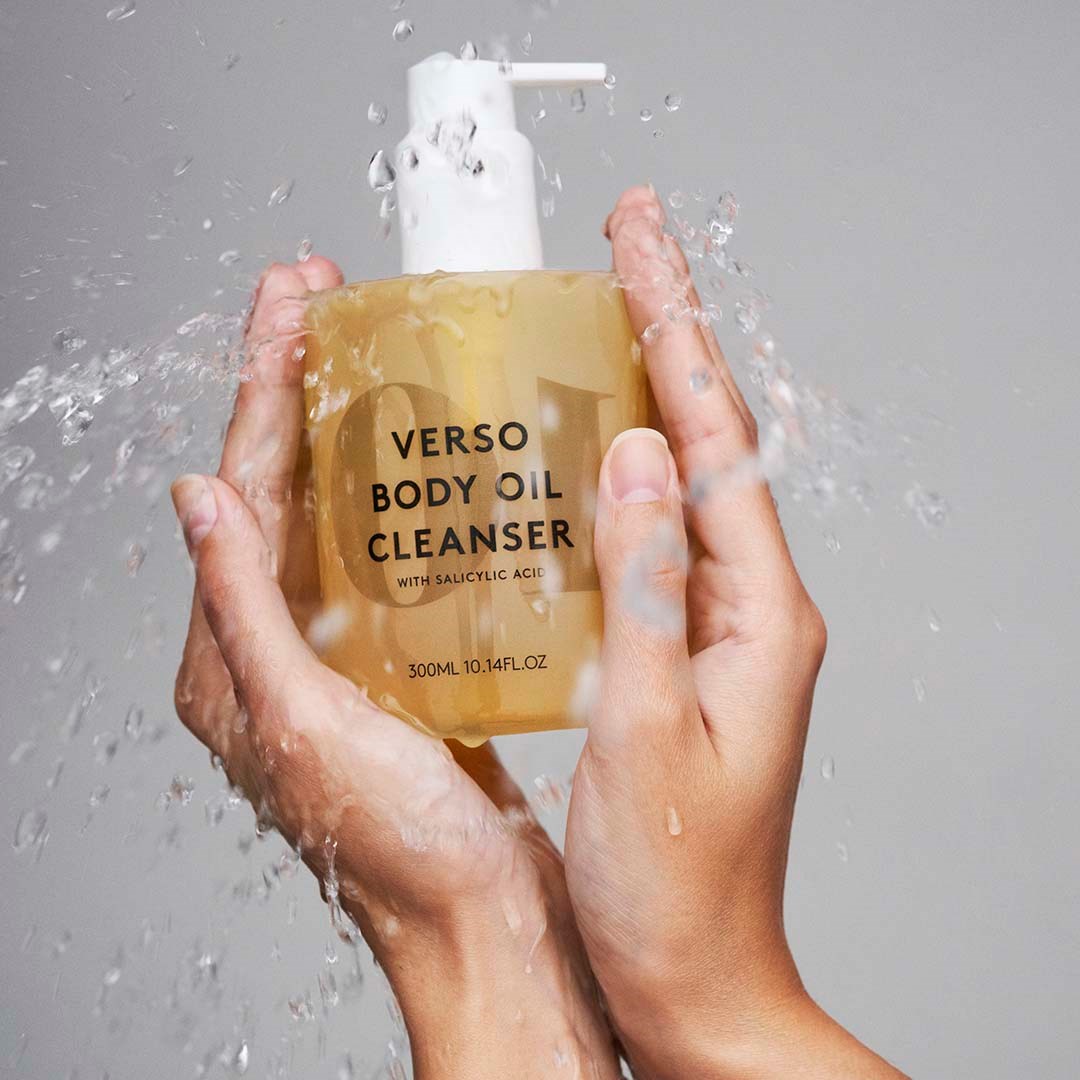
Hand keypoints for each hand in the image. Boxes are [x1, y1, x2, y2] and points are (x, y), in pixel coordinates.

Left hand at [171, 259, 617, 1079]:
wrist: (479, 915)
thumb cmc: (401, 851)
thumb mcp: (305, 729)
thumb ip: (242, 615)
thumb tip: (197, 499)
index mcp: (232, 662)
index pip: (238, 494)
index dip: (260, 392)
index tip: (288, 307)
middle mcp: (273, 646)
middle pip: (277, 486)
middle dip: (290, 385)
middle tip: (317, 300)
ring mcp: (336, 649)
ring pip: (329, 510)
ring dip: (341, 425)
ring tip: (363, 349)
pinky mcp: (392, 657)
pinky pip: (379, 553)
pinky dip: (394, 491)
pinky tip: (425, 452)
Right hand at [564, 187, 906, 1077]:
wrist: (696, 976)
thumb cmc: (677, 884)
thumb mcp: (646, 729)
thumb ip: (642, 587)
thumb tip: (634, 452)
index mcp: (760, 615)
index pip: (715, 439)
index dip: (674, 330)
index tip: (638, 242)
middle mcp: (749, 607)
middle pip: (704, 439)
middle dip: (663, 333)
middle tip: (622, 245)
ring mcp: (715, 626)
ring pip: (675, 481)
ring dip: (640, 395)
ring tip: (595, 320)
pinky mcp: (678, 652)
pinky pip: (648, 539)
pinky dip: (613, 479)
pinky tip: (572, 458)